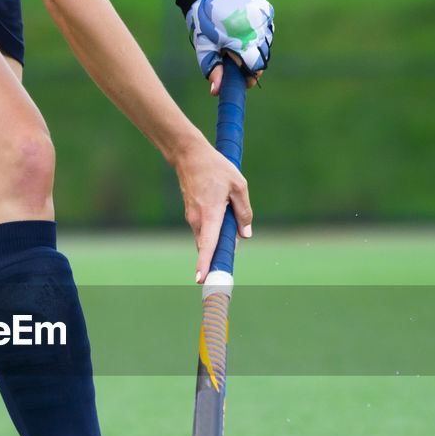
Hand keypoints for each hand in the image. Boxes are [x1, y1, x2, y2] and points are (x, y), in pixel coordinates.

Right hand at [174, 141, 252, 283]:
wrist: (189, 156)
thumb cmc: (216, 168)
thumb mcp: (239, 185)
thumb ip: (244, 211)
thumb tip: (245, 234)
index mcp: (210, 214)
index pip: (208, 244)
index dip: (205, 263)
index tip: (202, 279)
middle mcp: (198, 220)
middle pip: (209, 247)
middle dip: (221, 253)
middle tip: (233, 247)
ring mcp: (192, 218)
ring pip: (207, 239)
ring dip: (220, 238)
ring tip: (230, 216)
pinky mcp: (191, 215)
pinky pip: (204, 231)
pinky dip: (214, 231)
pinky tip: (223, 212)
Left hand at [186, 0, 273, 90]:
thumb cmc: (203, 23)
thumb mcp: (205, 48)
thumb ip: (213, 70)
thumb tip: (216, 92)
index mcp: (243, 41)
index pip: (255, 70)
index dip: (248, 78)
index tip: (240, 80)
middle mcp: (258, 30)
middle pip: (262, 58)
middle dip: (250, 63)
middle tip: (234, 58)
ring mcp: (264, 18)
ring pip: (266, 44)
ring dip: (255, 48)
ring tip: (236, 41)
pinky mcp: (267, 10)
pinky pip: (267, 30)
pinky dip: (258, 34)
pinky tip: (243, 31)